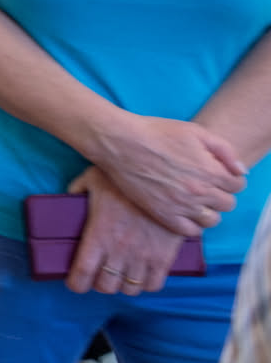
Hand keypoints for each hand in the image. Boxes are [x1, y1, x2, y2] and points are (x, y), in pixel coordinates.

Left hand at [67, 166, 186, 295]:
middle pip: (106, 285)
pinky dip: (145, 284)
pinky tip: (141, 274)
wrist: (164, 179)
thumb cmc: (124, 178)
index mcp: (99, 234)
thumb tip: (69, 197)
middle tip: (99, 275)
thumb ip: (77, 190)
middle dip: (100, 283)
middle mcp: (120, 250)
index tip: (75, 283)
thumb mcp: (92, 179)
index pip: (83, 272)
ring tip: (120, 274)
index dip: (76, 283)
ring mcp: (143, 256)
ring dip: (123, 284)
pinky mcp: (164, 257)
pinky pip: (154, 285)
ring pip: (130, 289)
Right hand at [90, 115, 245, 234]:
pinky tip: (185, 211)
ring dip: (209, 210)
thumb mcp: (195, 131)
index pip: (238, 186)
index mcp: (210, 171)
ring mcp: (181, 206)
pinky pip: (191, 231)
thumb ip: (225, 150)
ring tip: (196, 199)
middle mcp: (199, 192)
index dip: (230, 178)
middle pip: (228, 204)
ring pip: (213, 220)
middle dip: (220, 193)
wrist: (120, 142)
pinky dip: (193, 224)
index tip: (218, 173)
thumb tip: (241, 172)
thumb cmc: (156, 132)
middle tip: (205, 184)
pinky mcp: (164, 215)